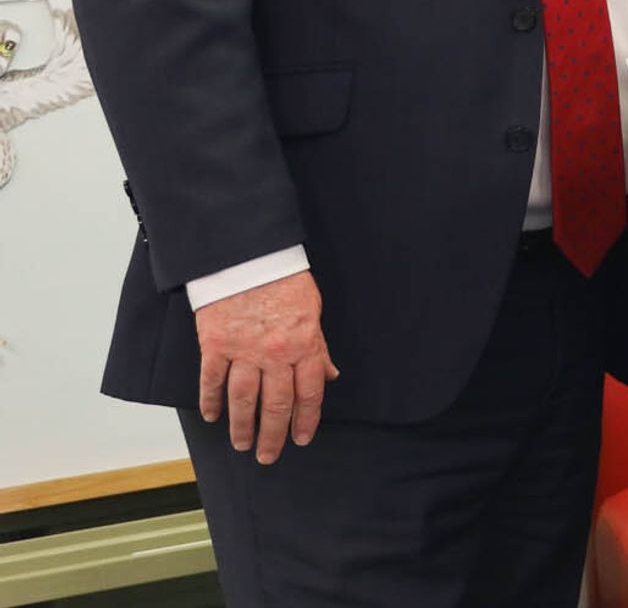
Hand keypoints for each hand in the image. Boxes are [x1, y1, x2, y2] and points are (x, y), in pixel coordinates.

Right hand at [194, 271, 337, 463]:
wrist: (248, 256)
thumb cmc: (284, 281)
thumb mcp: (313, 311)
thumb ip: (319, 346)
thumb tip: (330, 375)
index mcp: (305, 344)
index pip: (309, 392)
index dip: (306, 420)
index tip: (301, 439)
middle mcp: (276, 353)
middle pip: (277, 404)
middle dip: (274, 435)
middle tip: (269, 456)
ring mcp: (244, 350)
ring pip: (244, 400)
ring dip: (242, 426)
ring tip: (242, 444)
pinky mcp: (215, 344)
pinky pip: (212, 380)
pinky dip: (212, 401)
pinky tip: (213, 416)